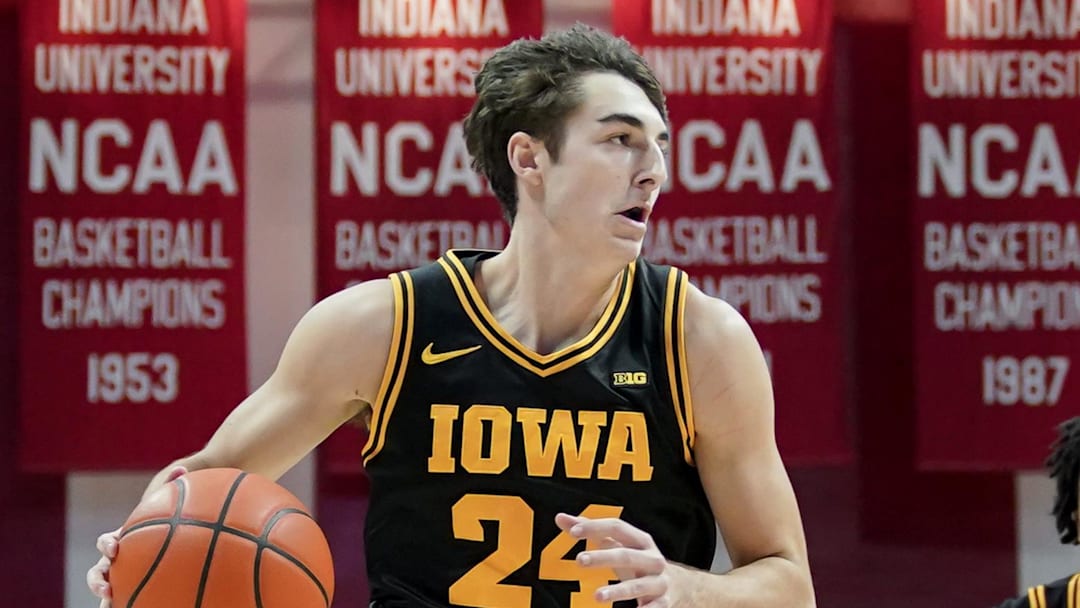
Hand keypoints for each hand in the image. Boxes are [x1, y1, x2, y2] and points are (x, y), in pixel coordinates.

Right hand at [86, 465, 187, 606]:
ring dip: (106, 598)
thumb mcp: (172, 505)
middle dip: (97, 580)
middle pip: (98, 572)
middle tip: (107, 587)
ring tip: (112, 606)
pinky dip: (129, 604)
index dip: (106, 544)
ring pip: (108, 591)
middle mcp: (119, 561)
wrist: (177, 538)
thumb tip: (182, 469)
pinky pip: (132, 599)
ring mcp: (125, 577)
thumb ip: (174, 486)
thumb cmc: (173, 519)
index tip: (114, 548)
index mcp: (124, 540)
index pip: (106, 542)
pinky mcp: (134, 590)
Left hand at [555, 512, 682, 607]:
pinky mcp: (663, 603)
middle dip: (603, 558)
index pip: (617, 528)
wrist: (679, 585)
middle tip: (579, 561)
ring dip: (617, 591)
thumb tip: (560, 518)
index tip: (573, 531)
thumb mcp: (620, 545)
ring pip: (637, 586)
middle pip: (626, 555)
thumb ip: (591, 531)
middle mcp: (652, 559)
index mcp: (641, 540)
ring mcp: (659, 581)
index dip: (596, 527)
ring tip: (597, 596)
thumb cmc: (638, 561)